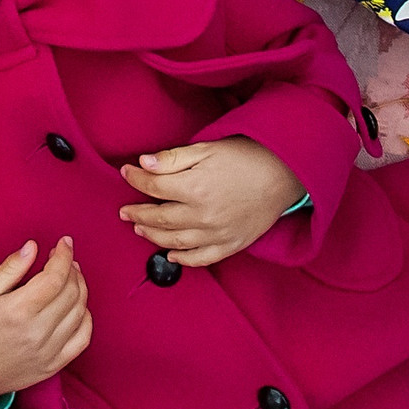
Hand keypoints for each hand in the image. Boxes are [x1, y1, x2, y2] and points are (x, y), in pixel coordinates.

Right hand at [0, 238, 91, 402]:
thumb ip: (11, 268)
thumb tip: (33, 246)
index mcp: (18, 311)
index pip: (55, 277)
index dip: (64, 256)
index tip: (64, 243)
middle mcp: (37, 332)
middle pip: (71, 292)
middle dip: (72, 269)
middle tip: (64, 259)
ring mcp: (49, 352)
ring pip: (80, 312)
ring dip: (80, 288)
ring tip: (71, 276)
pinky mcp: (54, 365)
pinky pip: (83, 338)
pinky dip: (86, 318)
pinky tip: (77, 306)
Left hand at [118, 136, 304, 267]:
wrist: (283, 174)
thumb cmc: (245, 157)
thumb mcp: (206, 148)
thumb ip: (173, 158)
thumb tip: (143, 163)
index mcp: (195, 188)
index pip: (154, 186)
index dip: (136, 179)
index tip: (126, 173)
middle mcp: (203, 215)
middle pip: (160, 218)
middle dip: (138, 213)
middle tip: (124, 210)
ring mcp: (217, 234)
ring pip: (175, 241)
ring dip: (153, 235)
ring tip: (139, 228)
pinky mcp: (231, 245)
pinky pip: (201, 259)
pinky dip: (183, 259)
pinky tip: (170, 255)